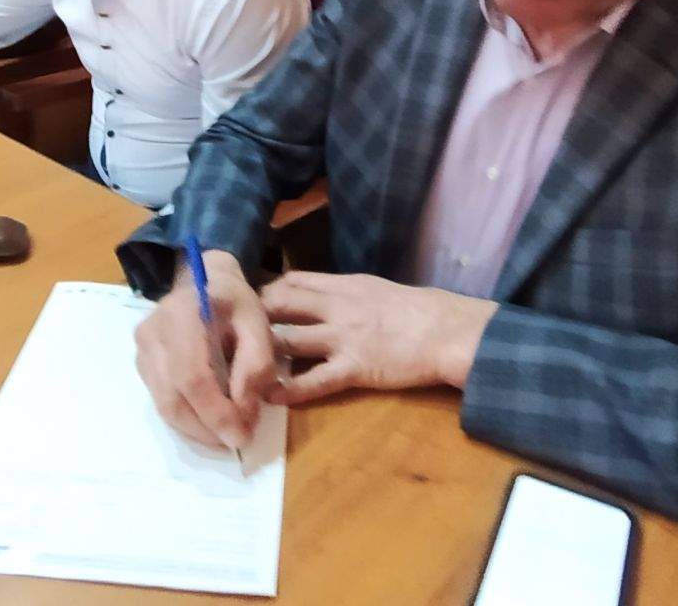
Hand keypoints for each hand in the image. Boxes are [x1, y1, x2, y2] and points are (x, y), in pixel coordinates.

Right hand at [134, 250, 274, 451]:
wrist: (203, 281)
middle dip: (207, 428)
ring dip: (196, 429)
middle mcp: (152, 332)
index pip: (192, 375)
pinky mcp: (140, 363)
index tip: (241, 436)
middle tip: (238, 440)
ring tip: (226, 435)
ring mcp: (141, 349)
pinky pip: (160, 401)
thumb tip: (244, 414)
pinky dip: (186, 419)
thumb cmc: (234, 302)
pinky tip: (208, 422)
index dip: (215, 412)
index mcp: (182, 314)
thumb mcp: (258, 325)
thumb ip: (256, 366)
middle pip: (173, 396)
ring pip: (164, 405)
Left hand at [260, 272, 498, 403]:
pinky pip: (314, 379)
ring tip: (238, 365)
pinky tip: (270, 396)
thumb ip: (343, 293)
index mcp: (343, 284)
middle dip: (250, 317)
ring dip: (260, 352)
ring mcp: (343, 336)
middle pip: (279, 303)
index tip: (246, 303)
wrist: (448, 329)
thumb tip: (313, 298)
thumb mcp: (374, 289)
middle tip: (229, 333)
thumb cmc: (417, 310)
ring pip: (288, 339)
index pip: (291, 280)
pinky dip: (289, 389)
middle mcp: (336, 306)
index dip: (263, 290)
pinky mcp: (355, 367)